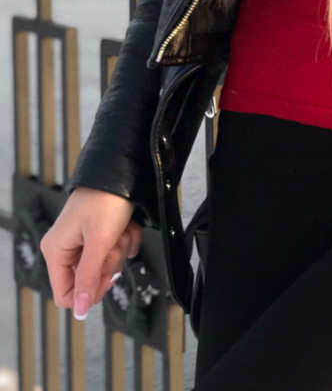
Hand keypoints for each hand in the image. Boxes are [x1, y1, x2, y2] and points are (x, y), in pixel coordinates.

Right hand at [40, 187, 142, 318]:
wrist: (124, 169)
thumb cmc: (106, 198)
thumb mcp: (99, 241)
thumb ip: (89, 277)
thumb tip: (80, 309)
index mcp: (56, 250)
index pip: (66, 294)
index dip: (89, 291)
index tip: (106, 277)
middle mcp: (67, 246)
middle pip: (91, 279)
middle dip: (109, 260)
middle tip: (113, 240)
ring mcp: (85, 239)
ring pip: (107, 264)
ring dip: (121, 246)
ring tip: (121, 227)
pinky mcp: (101, 232)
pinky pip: (118, 248)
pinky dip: (127, 237)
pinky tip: (128, 223)